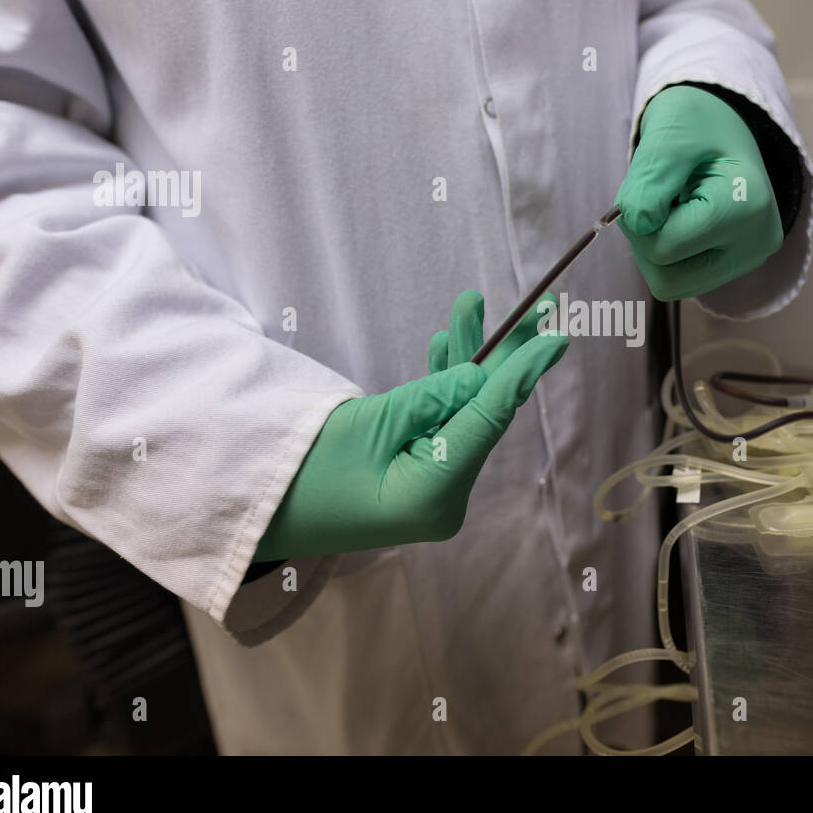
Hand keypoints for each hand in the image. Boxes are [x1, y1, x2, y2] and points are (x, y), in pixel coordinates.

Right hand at [254, 290, 566, 560]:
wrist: (257, 508)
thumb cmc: (302, 470)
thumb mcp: (369, 425)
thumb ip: (430, 399)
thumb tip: (481, 376)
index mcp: (436, 494)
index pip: (489, 420)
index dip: (523, 373)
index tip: (556, 337)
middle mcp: (445, 495)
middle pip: (485, 413)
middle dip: (502, 355)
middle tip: (534, 307)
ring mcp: (433, 487)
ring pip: (463, 411)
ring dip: (466, 358)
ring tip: (471, 305)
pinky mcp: (417, 475)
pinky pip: (443, 424)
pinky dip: (444, 384)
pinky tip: (448, 344)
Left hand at [615, 84, 781, 300]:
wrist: (722, 122)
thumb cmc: (697, 121)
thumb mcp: (671, 131)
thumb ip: (651, 178)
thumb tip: (636, 225)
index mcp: (748, 206)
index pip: (664, 247)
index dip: (638, 220)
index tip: (648, 183)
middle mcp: (756, 244)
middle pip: (668, 278)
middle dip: (646, 239)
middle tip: (657, 195)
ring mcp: (748, 260)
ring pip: (672, 285)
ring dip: (654, 248)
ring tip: (671, 206)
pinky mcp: (735, 267)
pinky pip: (682, 280)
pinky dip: (668, 253)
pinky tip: (681, 220)